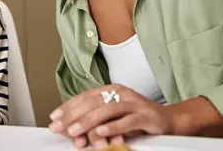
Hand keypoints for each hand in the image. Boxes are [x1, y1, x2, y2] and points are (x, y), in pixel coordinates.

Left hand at [48, 85, 175, 149]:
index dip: (69, 106)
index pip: (85, 96)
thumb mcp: (114, 117)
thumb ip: (96, 120)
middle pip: (93, 102)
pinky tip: (101, 131)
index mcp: (112, 90)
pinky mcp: (146, 115)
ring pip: (108, 110)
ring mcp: (134, 103)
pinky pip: (127, 120)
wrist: (169, 121)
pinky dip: (113, 127)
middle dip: (73, 116)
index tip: (54, 117)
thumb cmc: (138, 119)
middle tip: (60, 127)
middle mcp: (122, 93)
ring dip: (89, 121)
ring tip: (75, 131)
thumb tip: (71, 130)